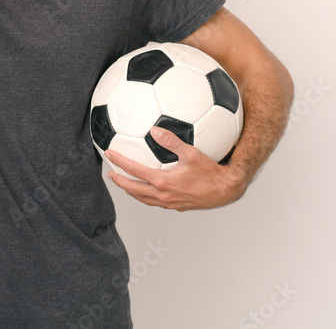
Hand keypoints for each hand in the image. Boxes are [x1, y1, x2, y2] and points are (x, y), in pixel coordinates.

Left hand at [104, 126, 250, 211]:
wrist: (226, 190)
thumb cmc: (211, 172)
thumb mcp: (192, 152)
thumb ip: (172, 141)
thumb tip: (155, 130)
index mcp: (163, 181)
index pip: (134, 171)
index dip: (119, 162)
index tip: (109, 154)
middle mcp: (164, 194)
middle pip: (133, 189)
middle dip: (119, 181)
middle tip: (110, 174)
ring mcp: (170, 202)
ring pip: (143, 199)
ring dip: (131, 191)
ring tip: (124, 184)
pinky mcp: (177, 206)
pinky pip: (155, 203)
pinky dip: (145, 197)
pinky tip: (147, 191)